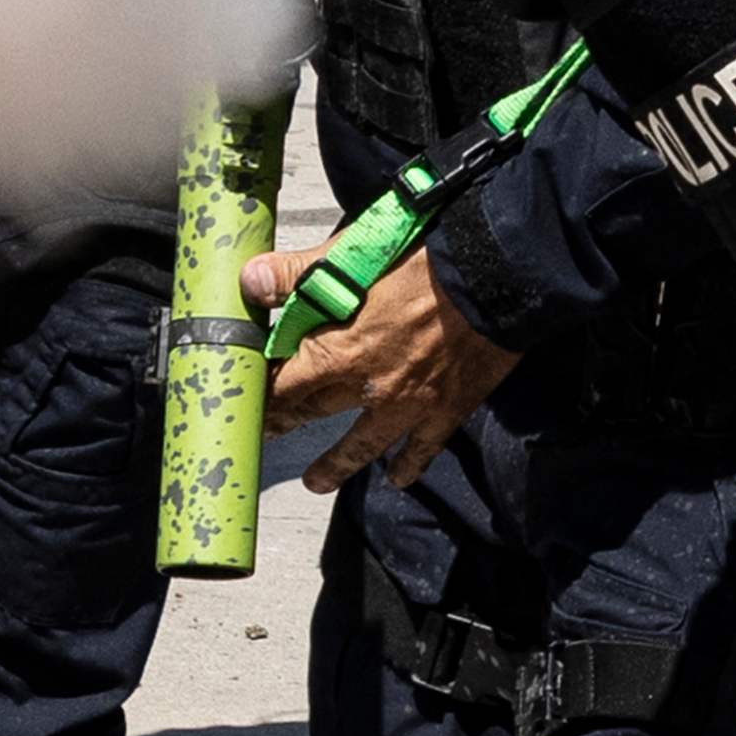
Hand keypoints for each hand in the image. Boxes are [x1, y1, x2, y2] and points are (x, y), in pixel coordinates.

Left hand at [250, 248, 519, 492]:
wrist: (493, 275)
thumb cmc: (422, 258)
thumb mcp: (351, 253)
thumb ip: (296, 272)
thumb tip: (248, 282)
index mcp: (338, 348)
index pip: (281, 382)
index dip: (259, 394)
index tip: (242, 404)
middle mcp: (367, 385)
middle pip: (313, 410)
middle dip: (285, 422)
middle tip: (266, 435)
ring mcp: (407, 403)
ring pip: (361, 444)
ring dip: (335, 465)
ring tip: (314, 482)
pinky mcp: (445, 408)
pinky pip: (422, 448)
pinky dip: (408, 465)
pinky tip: (398, 478)